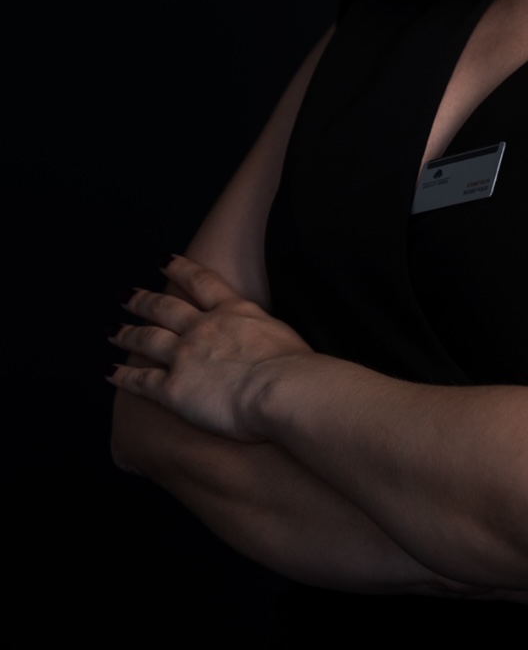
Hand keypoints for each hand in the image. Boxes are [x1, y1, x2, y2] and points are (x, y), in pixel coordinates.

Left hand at [109, 254, 313, 441]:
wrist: (282, 389)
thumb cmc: (296, 368)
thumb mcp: (284, 335)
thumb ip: (266, 336)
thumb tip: (268, 346)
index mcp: (234, 311)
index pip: (200, 282)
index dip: (179, 268)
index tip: (163, 259)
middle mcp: (203, 328)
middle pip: (164, 307)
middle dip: (143, 300)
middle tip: (128, 295)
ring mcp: (184, 356)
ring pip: (146, 339)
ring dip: (126, 333)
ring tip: (112, 329)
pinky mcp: (173, 389)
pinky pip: (141, 381)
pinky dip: (122, 376)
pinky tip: (109, 372)